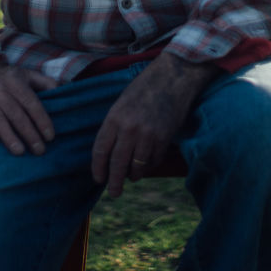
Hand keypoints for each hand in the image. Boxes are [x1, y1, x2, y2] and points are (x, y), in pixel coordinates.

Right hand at [0, 65, 57, 155]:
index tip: (50, 137)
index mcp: (14, 80)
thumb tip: (62, 91)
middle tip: (40, 150)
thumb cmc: (8, 79)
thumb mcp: (27, 74)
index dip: (41, 120)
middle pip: (16, 113)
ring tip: (20, 152)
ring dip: (9, 136)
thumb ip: (45, 82)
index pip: (31, 102)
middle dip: (29, 133)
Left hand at [91, 53, 218, 196]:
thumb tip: (109, 152)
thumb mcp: (123, 103)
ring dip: (134, 175)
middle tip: (114, 193)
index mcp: (114, 118)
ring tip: (133, 176)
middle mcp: (129, 129)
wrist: (172, 77)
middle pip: (117, 164)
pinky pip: (154, 161)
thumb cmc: (145, 88)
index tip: (99, 178)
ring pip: (137, 167)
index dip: (98, 168)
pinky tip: (148, 162)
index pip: (101, 150)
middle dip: (114, 183)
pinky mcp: (164, 139)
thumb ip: (115, 126)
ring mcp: (147, 135)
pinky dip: (150, 165)